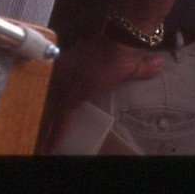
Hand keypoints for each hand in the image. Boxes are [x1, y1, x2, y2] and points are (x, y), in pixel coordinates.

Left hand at [36, 32, 163, 153]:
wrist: (120, 44)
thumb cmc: (124, 50)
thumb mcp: (129, 63)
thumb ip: (142, 67)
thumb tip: (159, 63)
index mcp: (67, 65)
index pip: (52, 90)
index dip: (47, 106)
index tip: (41, 120)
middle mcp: (61, 73)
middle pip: (45, 102)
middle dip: (41, 123)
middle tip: (35, 142)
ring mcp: (64, 83)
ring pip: (49, 113)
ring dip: (44, 132)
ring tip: (40, 150)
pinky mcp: (73, 95)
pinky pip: (61, 120)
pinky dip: (56, 135)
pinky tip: (50, 149)